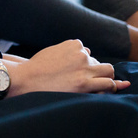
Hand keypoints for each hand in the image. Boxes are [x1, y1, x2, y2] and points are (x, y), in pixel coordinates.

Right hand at [10, 39, 129, 95]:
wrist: (27, 79)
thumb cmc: (37, 68)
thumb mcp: (53, 52)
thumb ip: (67, 53)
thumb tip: (83, 55)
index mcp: (74, 45)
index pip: (88, 53)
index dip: (84, 65)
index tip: (77, 75)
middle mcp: (81, 54)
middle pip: (100, 62)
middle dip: (97, 71)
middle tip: (89, 83)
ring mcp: (84, 68)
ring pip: (108, 71)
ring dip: (106, 78)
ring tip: (99, 88)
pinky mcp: (85, 84)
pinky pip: (108, 84)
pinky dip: (110, 88)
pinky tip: (103, 93)